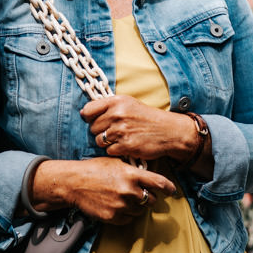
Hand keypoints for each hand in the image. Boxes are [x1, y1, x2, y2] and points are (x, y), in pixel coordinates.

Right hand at [31, 157, 175, 224]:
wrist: (74, 183)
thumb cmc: (94, 169)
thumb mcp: (115, 162)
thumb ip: (132, 169)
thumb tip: (147, 174)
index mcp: (131, 174)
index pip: (158, 182)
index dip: (168, 187)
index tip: (172, 190)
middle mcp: (129, 191)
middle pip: (151, 199)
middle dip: (149, 197)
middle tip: (142, 194)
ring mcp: (121, 205)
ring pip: (141, 211)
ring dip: (137, 206)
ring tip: (126, 199)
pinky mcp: (113, 217)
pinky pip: (129, 219)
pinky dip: (127, 214)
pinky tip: (118, 206)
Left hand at [81, 95, 197, 163]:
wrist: (168, 131)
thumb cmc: (146, 117)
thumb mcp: (128, 103)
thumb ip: (108, 106)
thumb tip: (84, 113)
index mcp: (116, 101)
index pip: (88, 110)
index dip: (88, 117)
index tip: (93, 120)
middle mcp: (117, 114)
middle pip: (92, 128)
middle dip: (100, 131)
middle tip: (113, 131)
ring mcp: (121, 131)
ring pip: (99, 140)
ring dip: (107, 142)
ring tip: (120, 138)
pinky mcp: (126, 146)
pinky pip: (109, 151)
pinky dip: (115, 150)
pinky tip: (125, 145)